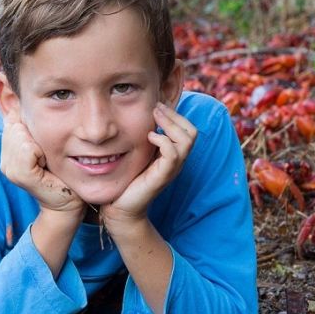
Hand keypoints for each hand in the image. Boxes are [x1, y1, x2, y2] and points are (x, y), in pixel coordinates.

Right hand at [0, 112, 84, 217]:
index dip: (29, 120)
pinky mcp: (18, 174)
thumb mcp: (46, 139)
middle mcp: (5, 157)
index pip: (12, 113)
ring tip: (46, 159)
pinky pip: (28, 149)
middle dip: (35, 131)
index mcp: (9, 146)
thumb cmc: (62, 170)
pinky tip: (45, 164)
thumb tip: (10, 83)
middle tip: (46, 154)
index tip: (42, 142)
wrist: (69, 201)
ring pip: (21, 134)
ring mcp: (8, 166)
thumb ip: (32, 117)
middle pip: (16, 121)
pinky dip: (40, 153)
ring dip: (39, 143)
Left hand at [101, 101, 196, 231]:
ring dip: (170, 125)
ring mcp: (171, 169)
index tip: (157, 107)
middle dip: (175, 116)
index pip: (189, 130)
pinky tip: (149, 138)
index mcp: (174, 155)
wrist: (122, 206)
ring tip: (154, 120)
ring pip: (186, 140)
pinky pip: (172, 153)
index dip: (176, 115)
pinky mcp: (162, 176)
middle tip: (156, 109)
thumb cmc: (128, 179)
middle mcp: (177, 162)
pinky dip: (162, 140)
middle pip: (192, 133)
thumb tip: (144, 116)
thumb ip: (147, 139)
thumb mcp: (140, 153)